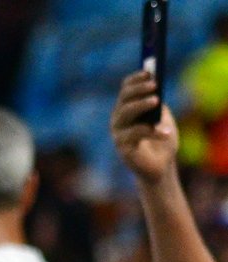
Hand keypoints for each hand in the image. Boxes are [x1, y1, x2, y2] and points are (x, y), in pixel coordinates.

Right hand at [110, 70, 178, 184]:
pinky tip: (165, 132)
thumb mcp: (162, 115)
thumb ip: (156, 102)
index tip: (149, 72)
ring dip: (141, 104)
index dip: (136, 79)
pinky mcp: (123, 148)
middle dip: (139, 89)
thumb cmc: (161, 138)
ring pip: (125, 113)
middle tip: (154, 85)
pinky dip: (152, 131)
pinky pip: (135, 133)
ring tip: (156, 100)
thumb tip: (155, 86)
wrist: (162, 165)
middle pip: (124, 99)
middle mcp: (118, 120)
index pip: (126, 88)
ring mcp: (118, 134)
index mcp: (127, 108)